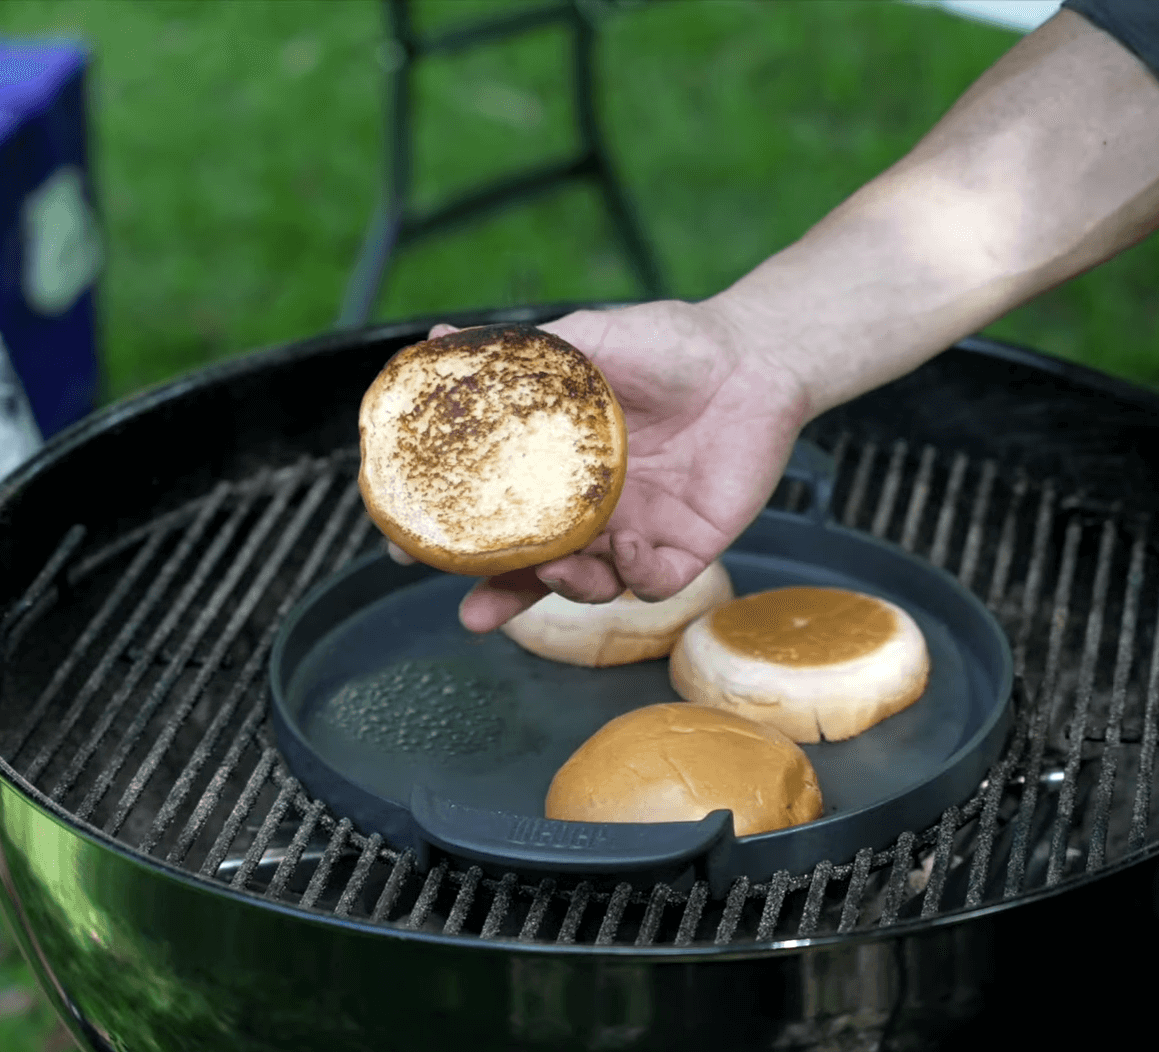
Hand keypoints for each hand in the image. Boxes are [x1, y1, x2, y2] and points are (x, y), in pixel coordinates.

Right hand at [383, 300, 810, 632]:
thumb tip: (435, 336)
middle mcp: (590, 508)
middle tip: (470, 608)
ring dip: (564, 589)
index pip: (491, 512)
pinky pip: (652, 584)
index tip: (406, 545)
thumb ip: (516, 354)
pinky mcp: (687, 548)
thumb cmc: (667, 344)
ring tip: (555, 571)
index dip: (451, 535)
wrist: (753, 357)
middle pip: (530, 568)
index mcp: (555, 468)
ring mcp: (636, 531)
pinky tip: (627, 553)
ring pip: (587, 586)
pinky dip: (634, 579)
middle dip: (497, 595)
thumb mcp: (583, 340)